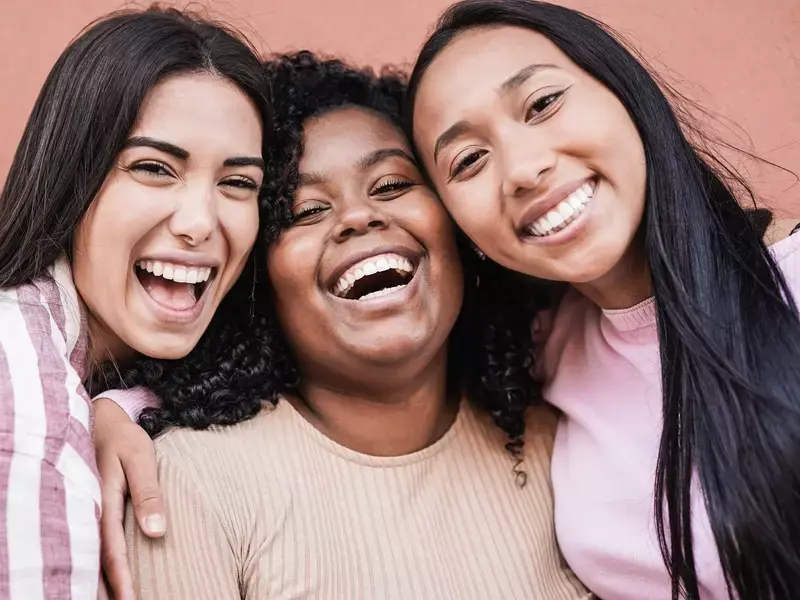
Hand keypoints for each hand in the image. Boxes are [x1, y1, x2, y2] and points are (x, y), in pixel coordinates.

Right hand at [94, 398, 165, 599]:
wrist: (101, 418)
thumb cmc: (124, 438)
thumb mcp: (140, 459)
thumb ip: (148, 493)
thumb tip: (156, 532)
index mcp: (102, 500)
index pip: (111, 548)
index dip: (120, 577)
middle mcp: (90, 508)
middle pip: (95, 557)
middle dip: (107, 587)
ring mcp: (86, 508)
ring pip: (90, 551)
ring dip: (99, 578)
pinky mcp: (90, 506)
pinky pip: (92, 539)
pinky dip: (96, 560)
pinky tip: (103, 574)